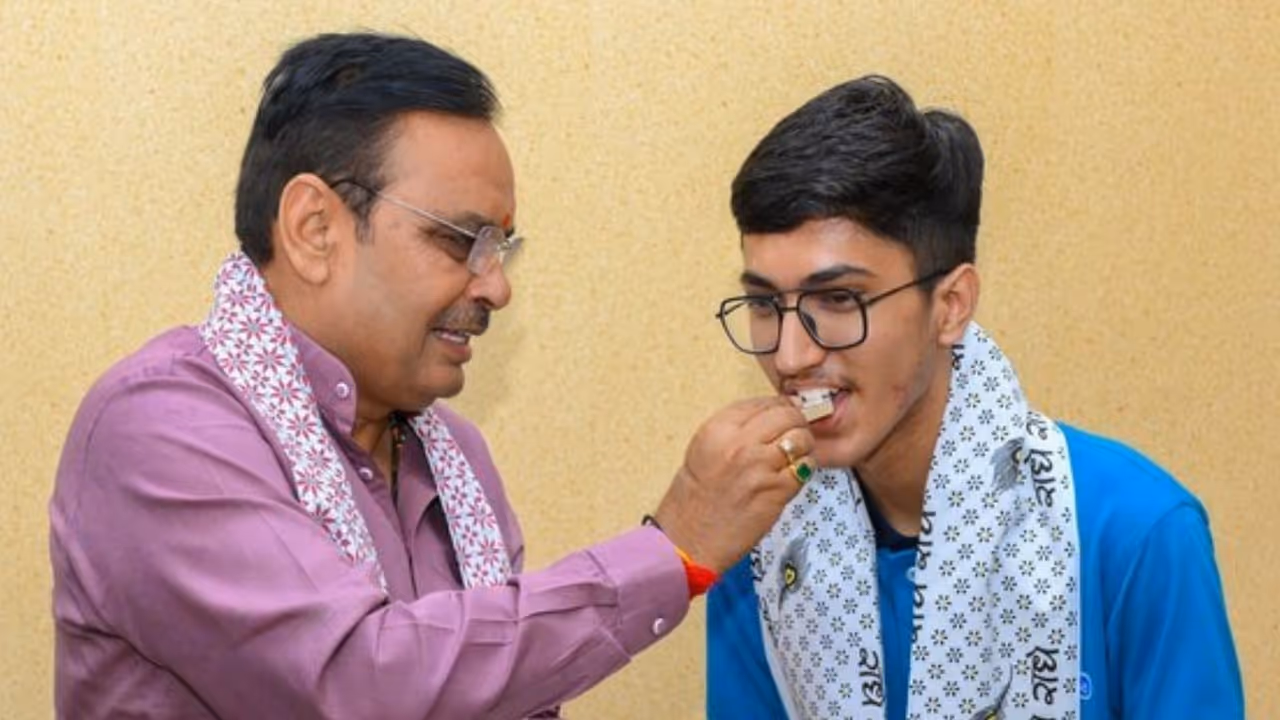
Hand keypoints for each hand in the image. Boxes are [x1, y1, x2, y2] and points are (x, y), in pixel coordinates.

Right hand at [652, 396, 813, 573]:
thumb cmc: (694, 499)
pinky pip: (805, 467)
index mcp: (718, 429)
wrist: (689, 538)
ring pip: (801, 438)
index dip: (777, 408)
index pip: (762, 402)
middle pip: (786, 414)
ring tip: (794, 456)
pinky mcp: (776, 490)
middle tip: (794, 434)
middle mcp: (740, 443)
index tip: (781, 415)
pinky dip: (804, 469)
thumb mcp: (703, 450)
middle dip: (795, 422)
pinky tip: (793, 476)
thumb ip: (734, 430)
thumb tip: (767, 417)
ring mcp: (760, 466)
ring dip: (803, 446)